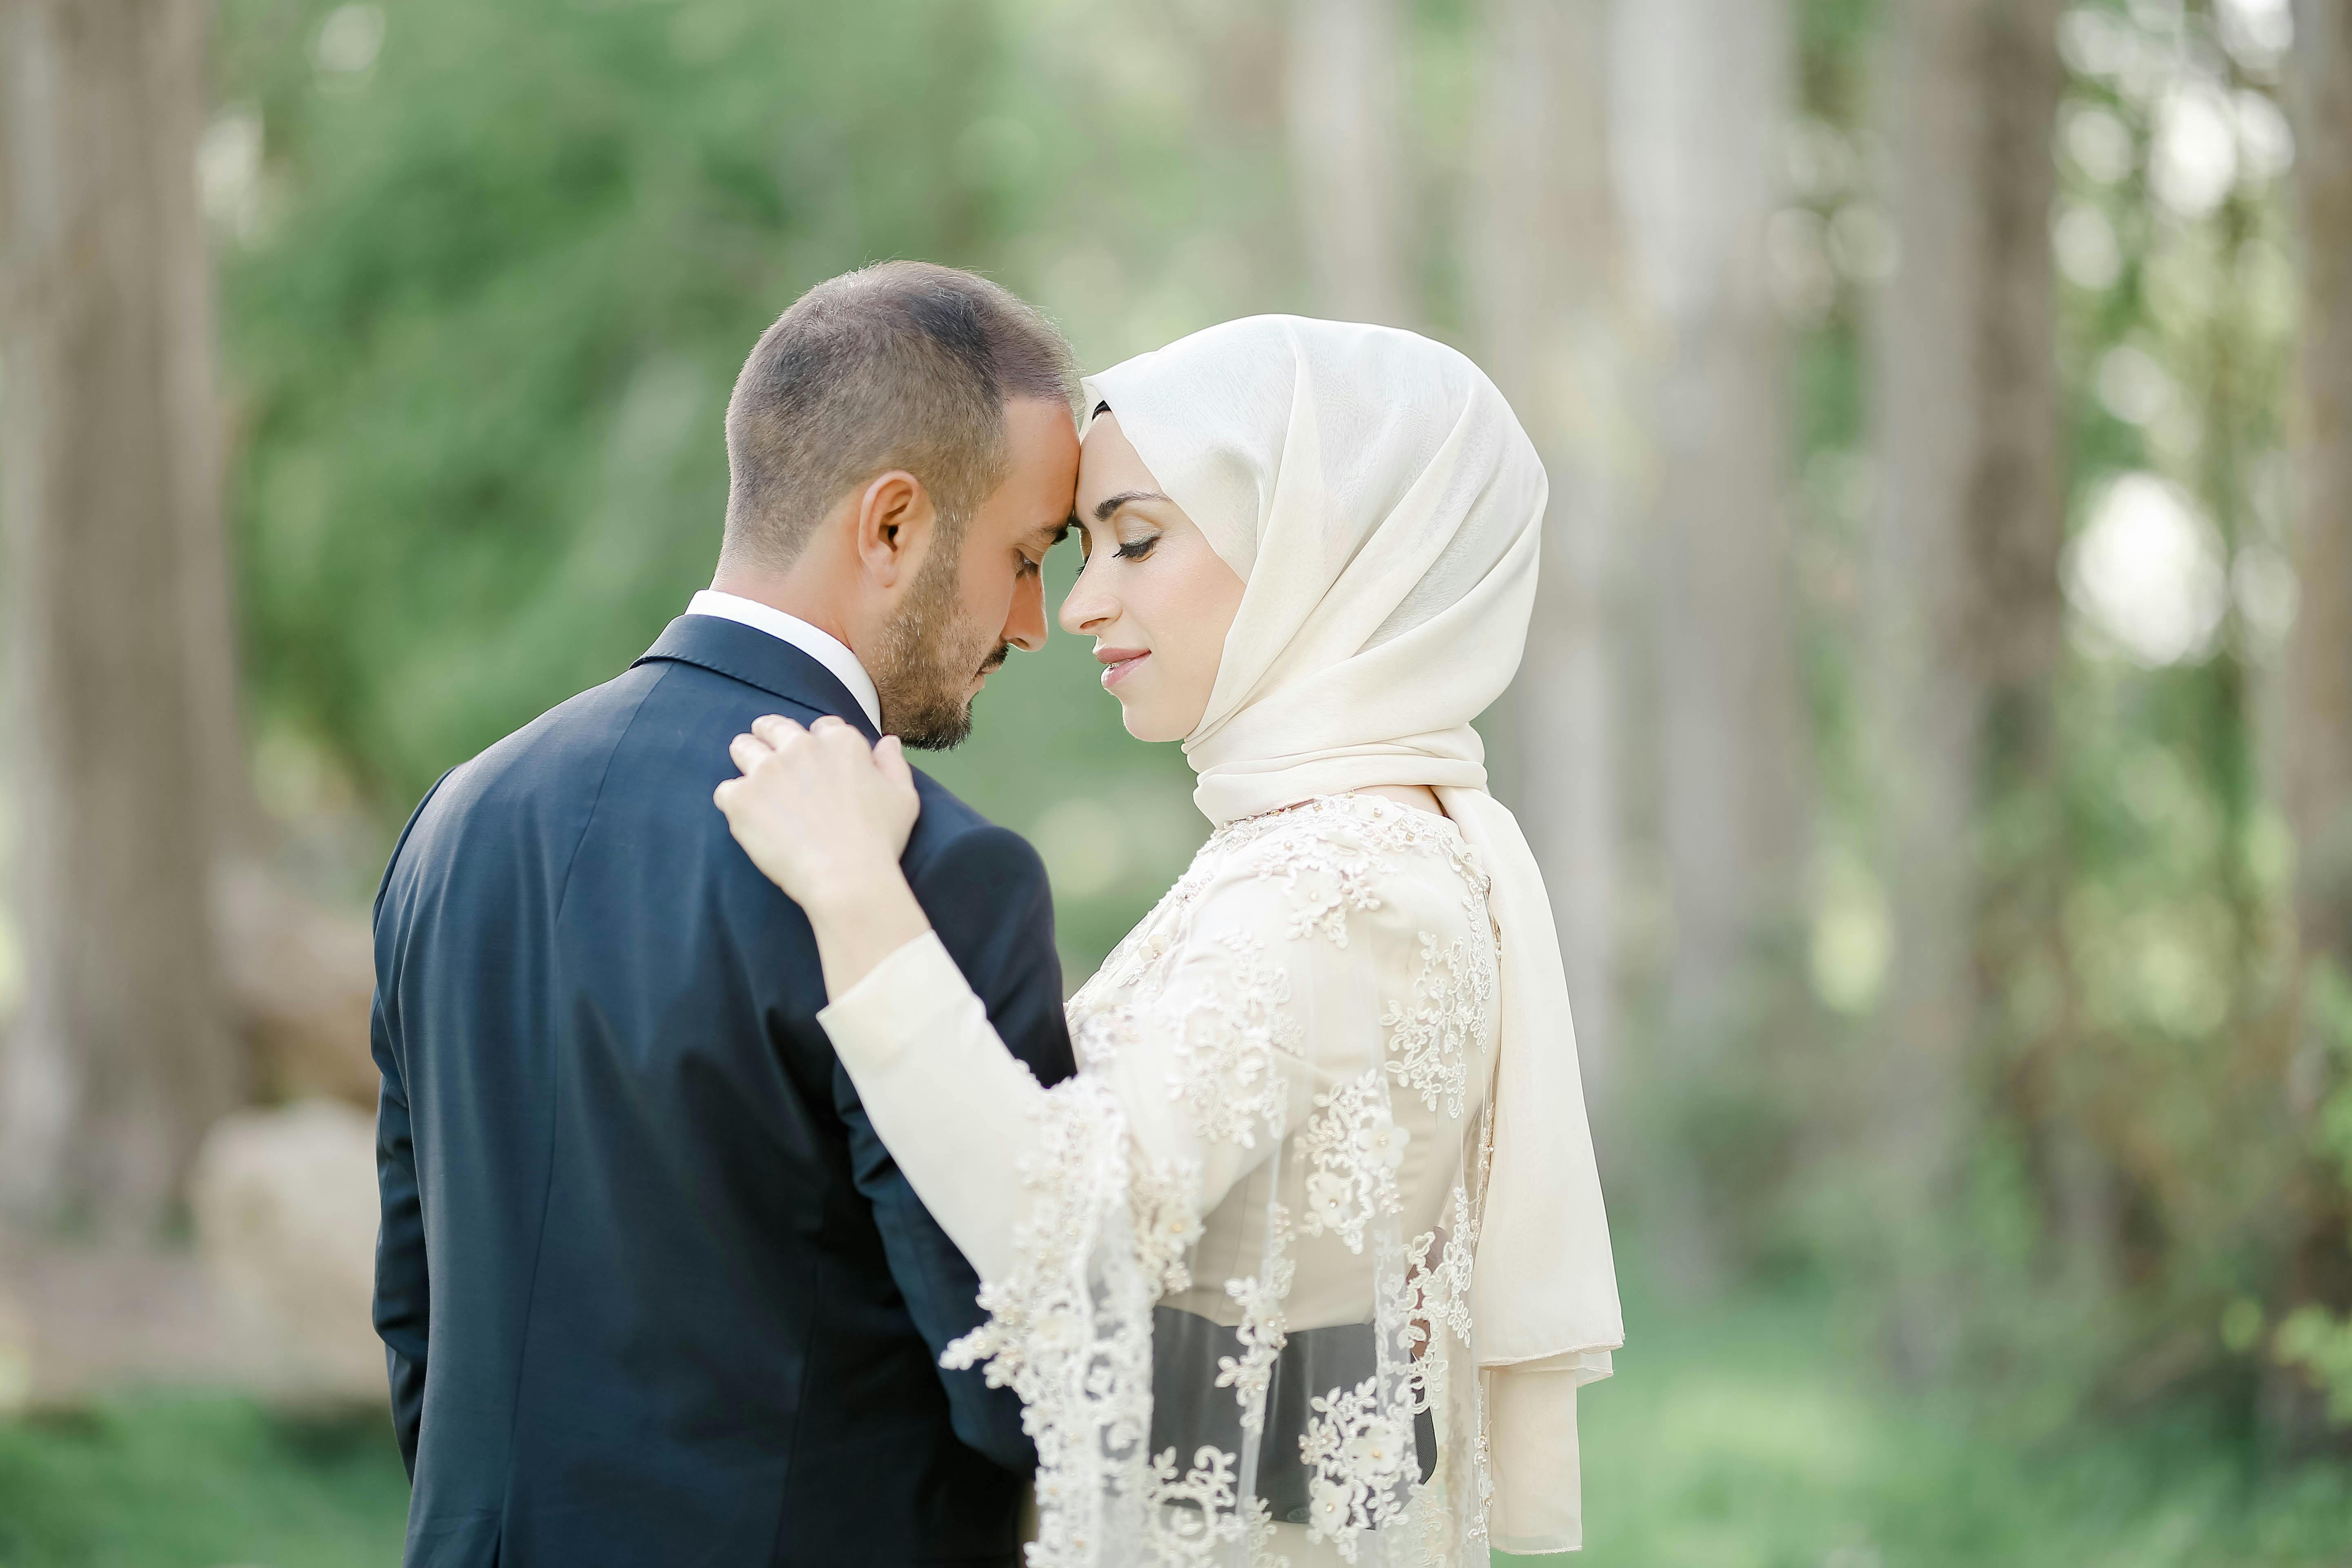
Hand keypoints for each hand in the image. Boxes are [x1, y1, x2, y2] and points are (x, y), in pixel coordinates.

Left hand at [715, 715, 919, 913]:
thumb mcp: (903, 798)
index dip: (818, 743)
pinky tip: (750, 820)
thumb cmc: (880, 841)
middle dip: (772, 738)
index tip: (815, 762)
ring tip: (755, 785)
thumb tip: (887, 742)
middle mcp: (799, 747)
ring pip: (742, 748)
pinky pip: (725, 791)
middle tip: (773, 762)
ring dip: (747, 760)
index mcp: (839, 742)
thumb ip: (893, 764)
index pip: (821, 727)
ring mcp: (766, 771)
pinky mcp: (741, 799)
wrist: (847, 879)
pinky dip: (734, 803)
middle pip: (773, 727)